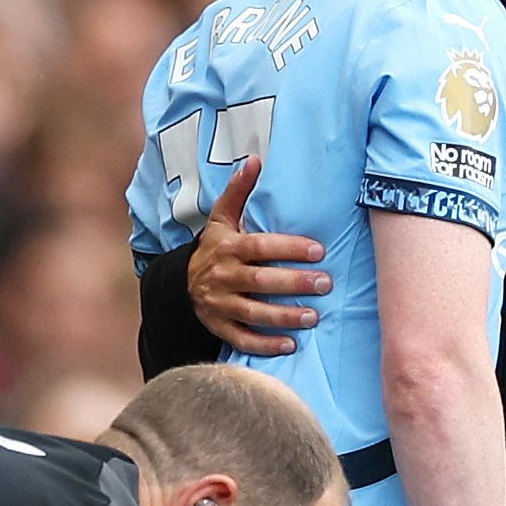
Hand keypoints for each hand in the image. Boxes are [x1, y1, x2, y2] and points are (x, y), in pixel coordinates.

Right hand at [189, 155, 330, 354]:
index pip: (260, 247)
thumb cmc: (214, 247)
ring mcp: (219, 304)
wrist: (180, 283)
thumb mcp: (221, 218)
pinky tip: (290, 344)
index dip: (289, 248)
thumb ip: (238, 191)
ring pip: (253, 312)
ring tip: (313, 317)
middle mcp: (222, 276)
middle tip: (325, 284)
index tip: (318, 250)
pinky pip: (241, 339)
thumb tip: (255, 160)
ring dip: (284, 317)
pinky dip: (264, 344)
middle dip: (294, 283)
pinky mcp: (218, 327)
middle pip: (260, 281)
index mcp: (227, 248)